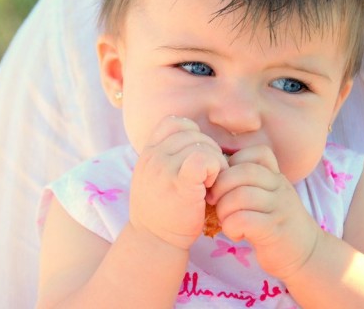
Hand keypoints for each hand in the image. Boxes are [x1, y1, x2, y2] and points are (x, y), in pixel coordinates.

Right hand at [129, 116, 228, 249]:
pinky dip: (215, 168)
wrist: (154, 240)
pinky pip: (204, 158)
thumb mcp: (155, 177)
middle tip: (208, 176)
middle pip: (192, 132)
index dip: (191, 134)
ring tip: (210, 183)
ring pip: (202, 144)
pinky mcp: (180, 183)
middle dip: (208, 150)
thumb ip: (167, 156)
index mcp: (148, 152)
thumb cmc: (162, 211)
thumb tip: (197, 140)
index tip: (196, 157)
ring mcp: (164, 168)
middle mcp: (153, 156)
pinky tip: (211, 185)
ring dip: (214, 161)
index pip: (174, 122)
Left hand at [208, 145, 320, 279]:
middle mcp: (280, 187)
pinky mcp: (274, 230)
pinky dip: (231, 227)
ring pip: (241, 195)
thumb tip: (215, 174)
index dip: (233, 162)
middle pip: (244, 172)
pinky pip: (243, 220)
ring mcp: (280, 208)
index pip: (258, 153)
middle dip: (220, 185)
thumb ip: (248, 182)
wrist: (307, 256)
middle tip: (214, 201)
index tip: (224, 181)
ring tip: (225, 220)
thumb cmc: (275, 224)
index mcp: (276, 176)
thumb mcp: (267, 196)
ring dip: (223, 209)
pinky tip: (235, 234)